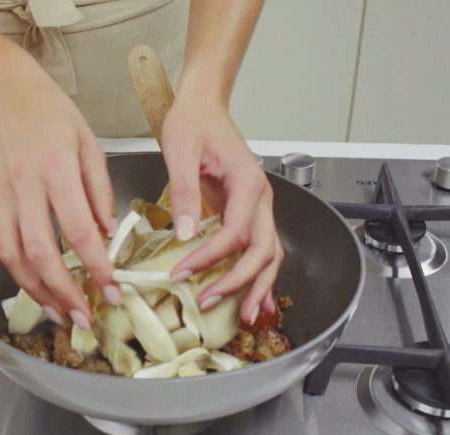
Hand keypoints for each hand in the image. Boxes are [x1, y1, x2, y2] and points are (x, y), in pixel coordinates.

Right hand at [0, 45, 119, 328]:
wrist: (1, 91)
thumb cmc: (50, 111)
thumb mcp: (90, 143)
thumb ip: (100, 190)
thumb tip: (108, 232)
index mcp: (56, 170)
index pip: (78, 231)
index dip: (96, 266)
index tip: (112, 289)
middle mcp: (24, 187)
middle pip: (42, 254)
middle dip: (66, 292)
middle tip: (86, 317)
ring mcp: (1, 197)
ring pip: (15, 257)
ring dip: (38, 292)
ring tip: (61, 313)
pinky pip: (2, 246)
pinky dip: (19, 274)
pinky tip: (36, 288)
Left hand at [161, 96, 283, 325]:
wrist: (203, 105)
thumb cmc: (192, 122)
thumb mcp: (180, 151)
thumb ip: (184, 192)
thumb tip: (185, 234)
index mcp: (248, 183)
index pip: (235, 233)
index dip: (210, 258)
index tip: (182, 273)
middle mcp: (261, 197)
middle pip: (262, 251)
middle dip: (239, 282)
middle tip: (210, 303)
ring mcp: (258, 205)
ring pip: (269, 254)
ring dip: (258, 285)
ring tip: (244, 315)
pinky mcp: (248, 210)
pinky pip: (261, 247)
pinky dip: (260, 274)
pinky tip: (256, 298)